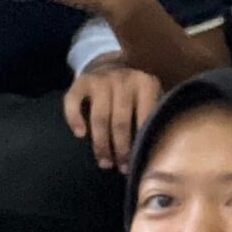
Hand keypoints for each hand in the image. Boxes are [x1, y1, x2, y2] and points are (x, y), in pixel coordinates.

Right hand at [64, 54, 160, 170]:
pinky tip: (80, 135)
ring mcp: (102, 79)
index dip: (140, 144)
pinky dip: (74, 119)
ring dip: (100, 144)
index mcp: (146, 84)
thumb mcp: (151, 96)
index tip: (137, 163)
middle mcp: (123, 79)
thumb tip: (157, 150)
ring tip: (104, 162)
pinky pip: (73, 102)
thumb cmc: (135, 91)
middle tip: (121, 167)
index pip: (143, 119)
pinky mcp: (82, 81)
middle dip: (121, 149)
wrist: (112, 64)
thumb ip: (154, 115)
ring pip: (99, 117)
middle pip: (120, 122)